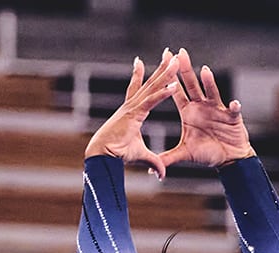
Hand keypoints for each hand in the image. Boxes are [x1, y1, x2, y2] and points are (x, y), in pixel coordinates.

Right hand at [84, 51, 182, 172]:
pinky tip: (174, 83)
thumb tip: (162, 175)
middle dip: (161, 67)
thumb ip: (155, 162)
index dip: (145, 78)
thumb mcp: (141, 156)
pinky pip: (152, 100)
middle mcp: (133, 105)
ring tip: (175, 59)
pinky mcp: (136, 113)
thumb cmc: (116, 154)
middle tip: (169, 52)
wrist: (103, 155)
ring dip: (165, 72)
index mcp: (132, 112)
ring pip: (153, 86)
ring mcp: (134, 107)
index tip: (143, 62)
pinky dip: (163, 92)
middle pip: (150, 82)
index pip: (142, 91)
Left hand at [166, 55, 253, 167]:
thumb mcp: (184, 153)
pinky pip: (233, 111)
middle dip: (186, 69)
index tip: (164, 61)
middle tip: (180, 53)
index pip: (177, 91)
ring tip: (204, 71)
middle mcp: (201, 106)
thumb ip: (167, 157)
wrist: (228, 158)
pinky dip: (234, 107)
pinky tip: (234, 104)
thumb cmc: (207, 153)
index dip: (169, 78)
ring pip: (212, 93)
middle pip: (192, 85)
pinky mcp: (231, 117)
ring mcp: (217, 109)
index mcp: (189, 111)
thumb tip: (148, 168)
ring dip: (209, 83)